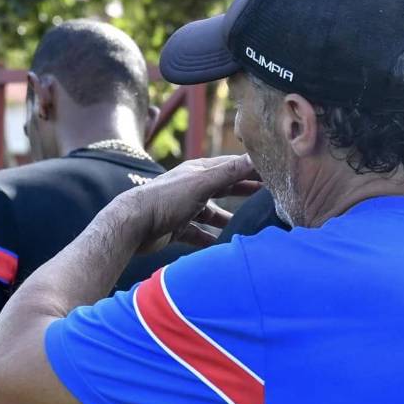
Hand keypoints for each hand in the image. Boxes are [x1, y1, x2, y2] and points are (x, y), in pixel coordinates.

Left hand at [122, 154, 259, 251]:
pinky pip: (199, 234)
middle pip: (222, 188)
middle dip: (242, 191)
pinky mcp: (176, 228)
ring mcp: (183, 208)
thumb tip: (255, 157)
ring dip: (227, 220)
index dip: (250, 168)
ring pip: (211, 214)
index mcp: (197, 172)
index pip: (229, 166)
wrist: (133, 225)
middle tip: (266, 195)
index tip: (271, 171)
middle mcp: (191, 187)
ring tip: (246, 226)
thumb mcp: (201, 184)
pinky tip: (222, 246)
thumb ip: (228, 173)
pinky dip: (210, 239)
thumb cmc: (166, 199)